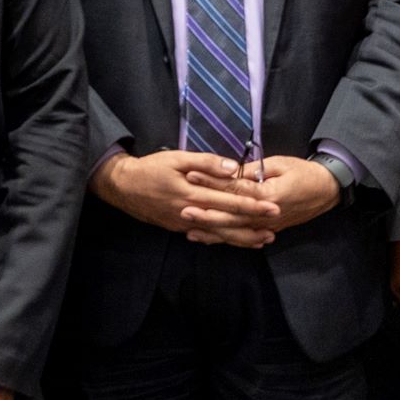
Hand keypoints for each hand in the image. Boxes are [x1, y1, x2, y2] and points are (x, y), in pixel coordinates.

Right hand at [92, 150, 279, 241]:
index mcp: (194, 194)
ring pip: (219, 234)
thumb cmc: (151, 169)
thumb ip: (206, 163)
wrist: (123, 187)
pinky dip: (223, 239)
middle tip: (275, 226)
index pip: (230, 201)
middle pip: (228, 223)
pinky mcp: (179, 227)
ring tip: (263, 239)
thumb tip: (232, 168)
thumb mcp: (177, 158)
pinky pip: (206, 236)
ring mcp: (185, 224)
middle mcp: (192, 213)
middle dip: (253, 225)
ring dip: (241, 238)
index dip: (253, 205)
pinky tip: (236, 240)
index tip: (274, 206)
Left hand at [185, 156, 340, 245]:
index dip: (212, 182)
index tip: (192, 176)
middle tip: (183, 209)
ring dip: (212, 231)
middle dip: (206, 213)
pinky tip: (209, 239)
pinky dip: (226, 240)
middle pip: (231, 216)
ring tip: (189, 229)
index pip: (235, 189)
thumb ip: (254, 170)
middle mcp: (266, 216)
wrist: (328, 190)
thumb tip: (229, 170)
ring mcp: (267, 226)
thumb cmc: (304, 172)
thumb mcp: (280, 164)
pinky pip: (244, 238)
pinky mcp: (268, 230)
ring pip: (235, 232)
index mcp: (269, 196)